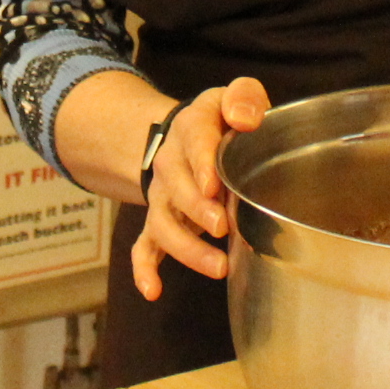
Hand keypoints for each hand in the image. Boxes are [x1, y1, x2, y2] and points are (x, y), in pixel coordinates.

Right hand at [128, 77, 270, 299]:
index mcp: (192, 130)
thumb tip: (245, 119)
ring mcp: (162, 197)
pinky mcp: (159, 221)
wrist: (184, 136)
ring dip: (187, 247)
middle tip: (223, 226)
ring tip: (218, 266)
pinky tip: (153, 291)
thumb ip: (245, 97)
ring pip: (163, 223)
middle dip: (197, 210)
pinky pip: (144, 246)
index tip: (214, 187)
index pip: (195, 143)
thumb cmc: (220, 121)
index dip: (203, 165)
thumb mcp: (233, 97)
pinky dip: (145, 268)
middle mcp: (171, 165)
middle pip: (176, 189)